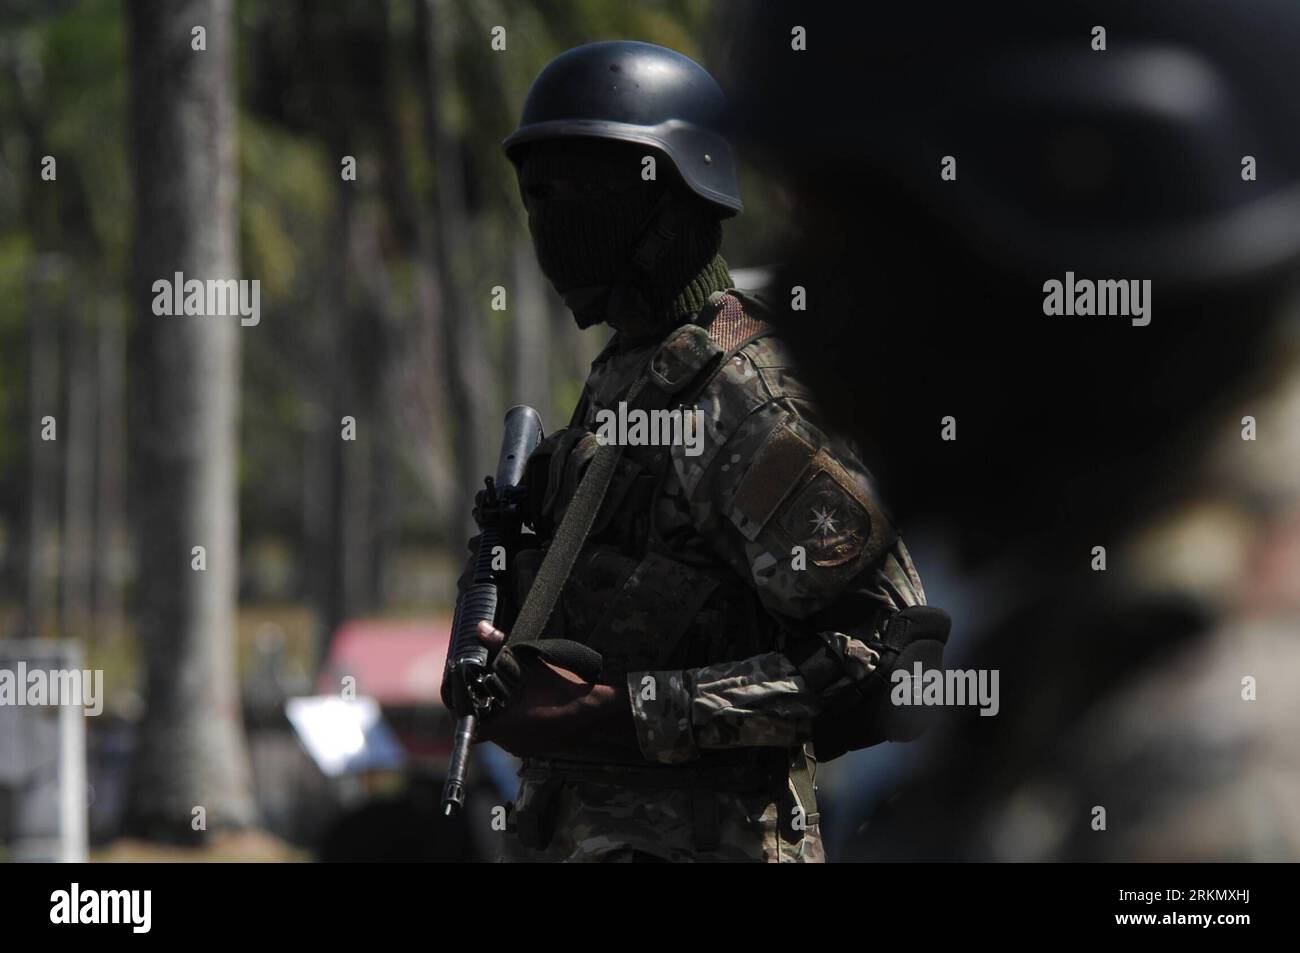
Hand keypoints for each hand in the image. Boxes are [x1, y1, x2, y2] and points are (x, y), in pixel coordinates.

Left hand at [473, 621, 636, 758]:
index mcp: (504, 727)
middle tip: (473, 677)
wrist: (598, 712)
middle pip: (479, 723)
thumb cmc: (564, 689)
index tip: (459, 679)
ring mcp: (521, 748)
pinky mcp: (533, 746)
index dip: (460, 698)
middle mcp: (509, 743)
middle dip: (475, 700)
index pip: (467, 719)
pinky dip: (508, 715)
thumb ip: (502, 647)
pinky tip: (515, 697)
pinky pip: (511, 731)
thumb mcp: (531, 664)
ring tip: (493, 684)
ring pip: (496, 727)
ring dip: (492, 708)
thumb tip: (481, 629)